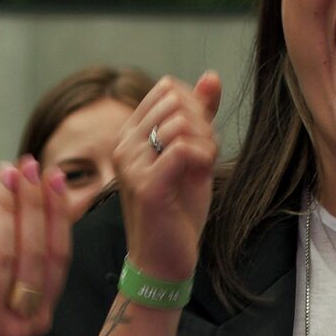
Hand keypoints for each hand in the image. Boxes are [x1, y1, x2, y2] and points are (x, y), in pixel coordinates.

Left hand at [0, 162, 70, 335]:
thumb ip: (15, 269)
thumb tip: (29, 208)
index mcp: (38, 318)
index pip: (59, 258)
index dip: (59, 214)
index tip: (55, 177)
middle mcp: (19, 322)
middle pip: (36, 252)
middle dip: (34, 202)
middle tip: (28, 164)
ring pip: (5, 253)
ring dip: (7, 207)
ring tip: (4, 174)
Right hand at [113, 74, 221, 285]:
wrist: (164, 260)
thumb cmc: (178, 210)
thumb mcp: (194, 156)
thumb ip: (200, 116)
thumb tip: (211, 76)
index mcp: (131, 133)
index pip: (168, 89)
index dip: (197, 107)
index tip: (202, 138)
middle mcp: (124, 143)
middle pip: (175, 100)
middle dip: (202, 122)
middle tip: (205, 154)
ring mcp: (131, 164)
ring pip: (179, 122)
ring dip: (205, 142)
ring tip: (204, 167)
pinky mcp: (145, 185)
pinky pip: (182, 148)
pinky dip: (203, 158)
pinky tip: (202, 175)